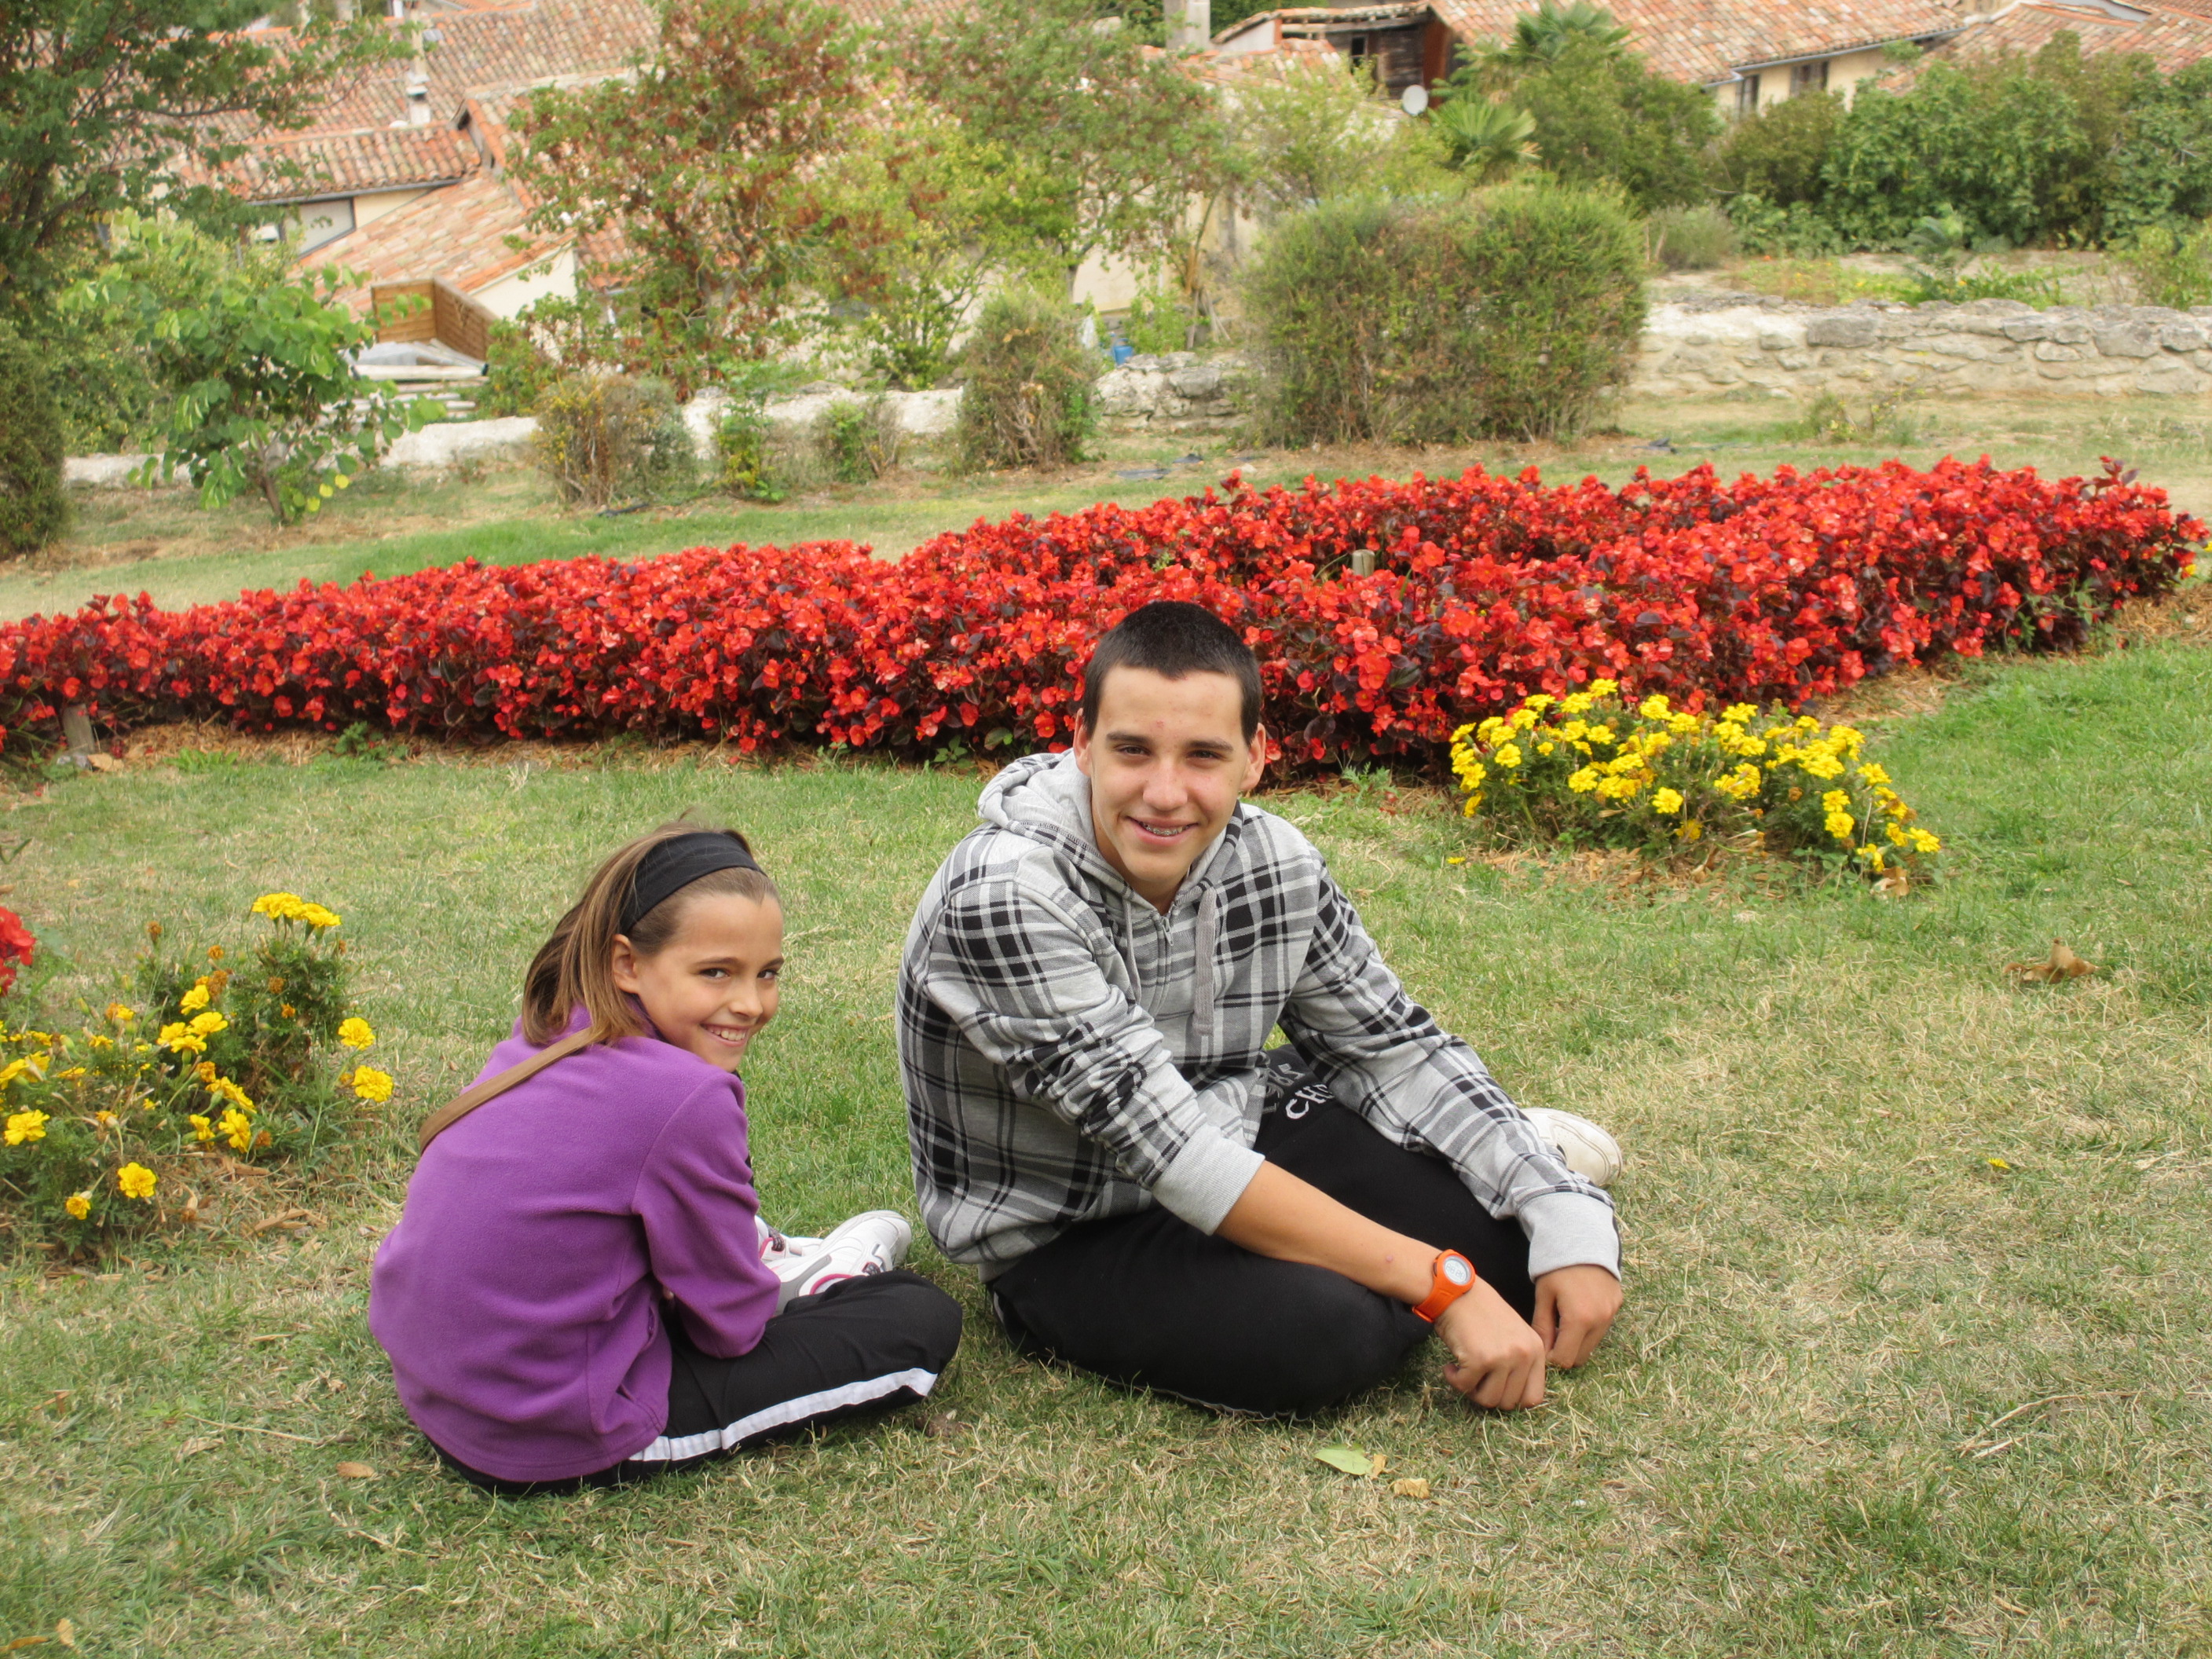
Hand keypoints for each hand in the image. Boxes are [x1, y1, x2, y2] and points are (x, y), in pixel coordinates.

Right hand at [1434, 1279, 1546, 1409]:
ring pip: (1488, 1400)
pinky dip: (1453, 1380)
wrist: (1457, 1290)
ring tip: (1464, 1372)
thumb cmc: (1481, 1312)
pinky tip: (1451, 1366)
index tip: (1495, 1389)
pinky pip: (1464, 1387)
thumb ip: (1520, 1362)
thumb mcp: (1514, 1334)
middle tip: (1475, 1379)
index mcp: (1536, 1350)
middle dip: (1488, 1395)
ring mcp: (1503, 1357)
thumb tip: (1514, 1399)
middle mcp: (1524, 1354)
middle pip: (1508, 1403)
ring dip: (1471, 1390)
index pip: (1533, 1398)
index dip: (1511, 1400)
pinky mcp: (1480, 1359)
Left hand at [1532, 1265, 1620, 1368]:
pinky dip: (1589, 1327)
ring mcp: (1611, 1314)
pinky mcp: (1617, 1306)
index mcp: (1579, 1319)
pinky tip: (1578, 1309)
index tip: (1542, 1346)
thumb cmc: (1556, 1267)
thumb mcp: (1543, 1296)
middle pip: (1580, 1357)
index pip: (1565, 1359)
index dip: (1551, 1358)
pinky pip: (1602, 1328)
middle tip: (1551, 1334)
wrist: (1582, 1238)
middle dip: (1564, 1351)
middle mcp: (1600, 1320)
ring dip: (1577, 1341)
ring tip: (1563, 1320)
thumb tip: (1542, 1355)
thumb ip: (1542, 1328)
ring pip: (1592, 1345)